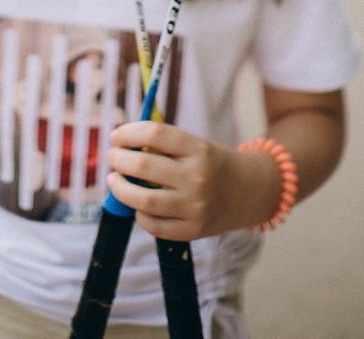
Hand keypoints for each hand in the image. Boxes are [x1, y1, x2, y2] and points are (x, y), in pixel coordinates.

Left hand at [106, 120, 256, 241]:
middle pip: (143, 166)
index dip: (129, 132)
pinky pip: (154, 226)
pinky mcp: (193, 230)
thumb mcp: (197, 145)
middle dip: (119, 159)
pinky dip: (138, 215)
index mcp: (198, 149)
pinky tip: (136, 205)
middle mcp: (197, 177)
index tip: (116, 135)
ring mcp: (195, 206)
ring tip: (113, 181)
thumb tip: (123, 143)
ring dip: (120, 189)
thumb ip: (165, 145)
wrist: (251, 192)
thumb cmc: (215, 164)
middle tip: (112, 157)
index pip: (155, 134)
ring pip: (143, 200)